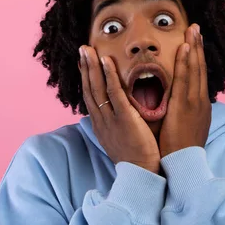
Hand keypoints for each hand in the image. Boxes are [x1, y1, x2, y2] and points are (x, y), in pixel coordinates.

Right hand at [79, 46, 160, 172]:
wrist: (142, 175)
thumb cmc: (137, 159)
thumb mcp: (121, 140)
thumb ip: (119, 125)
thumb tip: (121, 115)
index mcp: (101, 125)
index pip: (90, 97)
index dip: (86, 79)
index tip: (84, 63)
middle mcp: (101, 121)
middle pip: (89, 89)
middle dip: (85, 68)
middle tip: (82, 49)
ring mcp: (110, 119)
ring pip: (97, 88)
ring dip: (92, 66)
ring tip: (88, 49)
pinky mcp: (124, 118)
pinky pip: (114, 93)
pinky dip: (109, 76)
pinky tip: (106, 61)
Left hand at [158, 23, 211, 157]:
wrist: (184, 165)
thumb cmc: (180, 149)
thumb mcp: (187, 128)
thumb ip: (184, 114)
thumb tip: (179, 106)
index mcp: (200, 106)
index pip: (199, 77)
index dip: (197, 58)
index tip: (195, 43)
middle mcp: (200, 100)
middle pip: (200, 68)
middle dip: (198, 47)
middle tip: (196, 28)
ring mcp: (194, 102)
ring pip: (195, 69)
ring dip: (194, 48)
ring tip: (193, 30)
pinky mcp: (185, 106)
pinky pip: (185, 79)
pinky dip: (186, 62)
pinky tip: (185, 48)